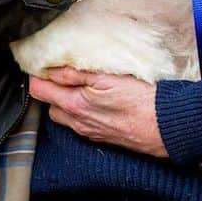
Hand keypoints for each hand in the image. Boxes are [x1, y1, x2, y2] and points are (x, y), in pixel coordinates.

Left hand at [28, 66, 167, 157]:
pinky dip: (80, 111)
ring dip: (65, 101)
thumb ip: (77, 74)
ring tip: (79, 86)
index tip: (42, 64)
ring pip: (64, 116)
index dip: (37, 75)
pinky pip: (79, 123)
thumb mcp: (109, 78)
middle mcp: (77, 121)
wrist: (163, 126)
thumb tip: (52, 69)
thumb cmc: (141, 100)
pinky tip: (95, 101)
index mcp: (75, 104)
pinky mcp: (100, 136)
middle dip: (51, 89)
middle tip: (62, 72)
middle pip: (49, 105)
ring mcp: (88, 131)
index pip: (39, 90)